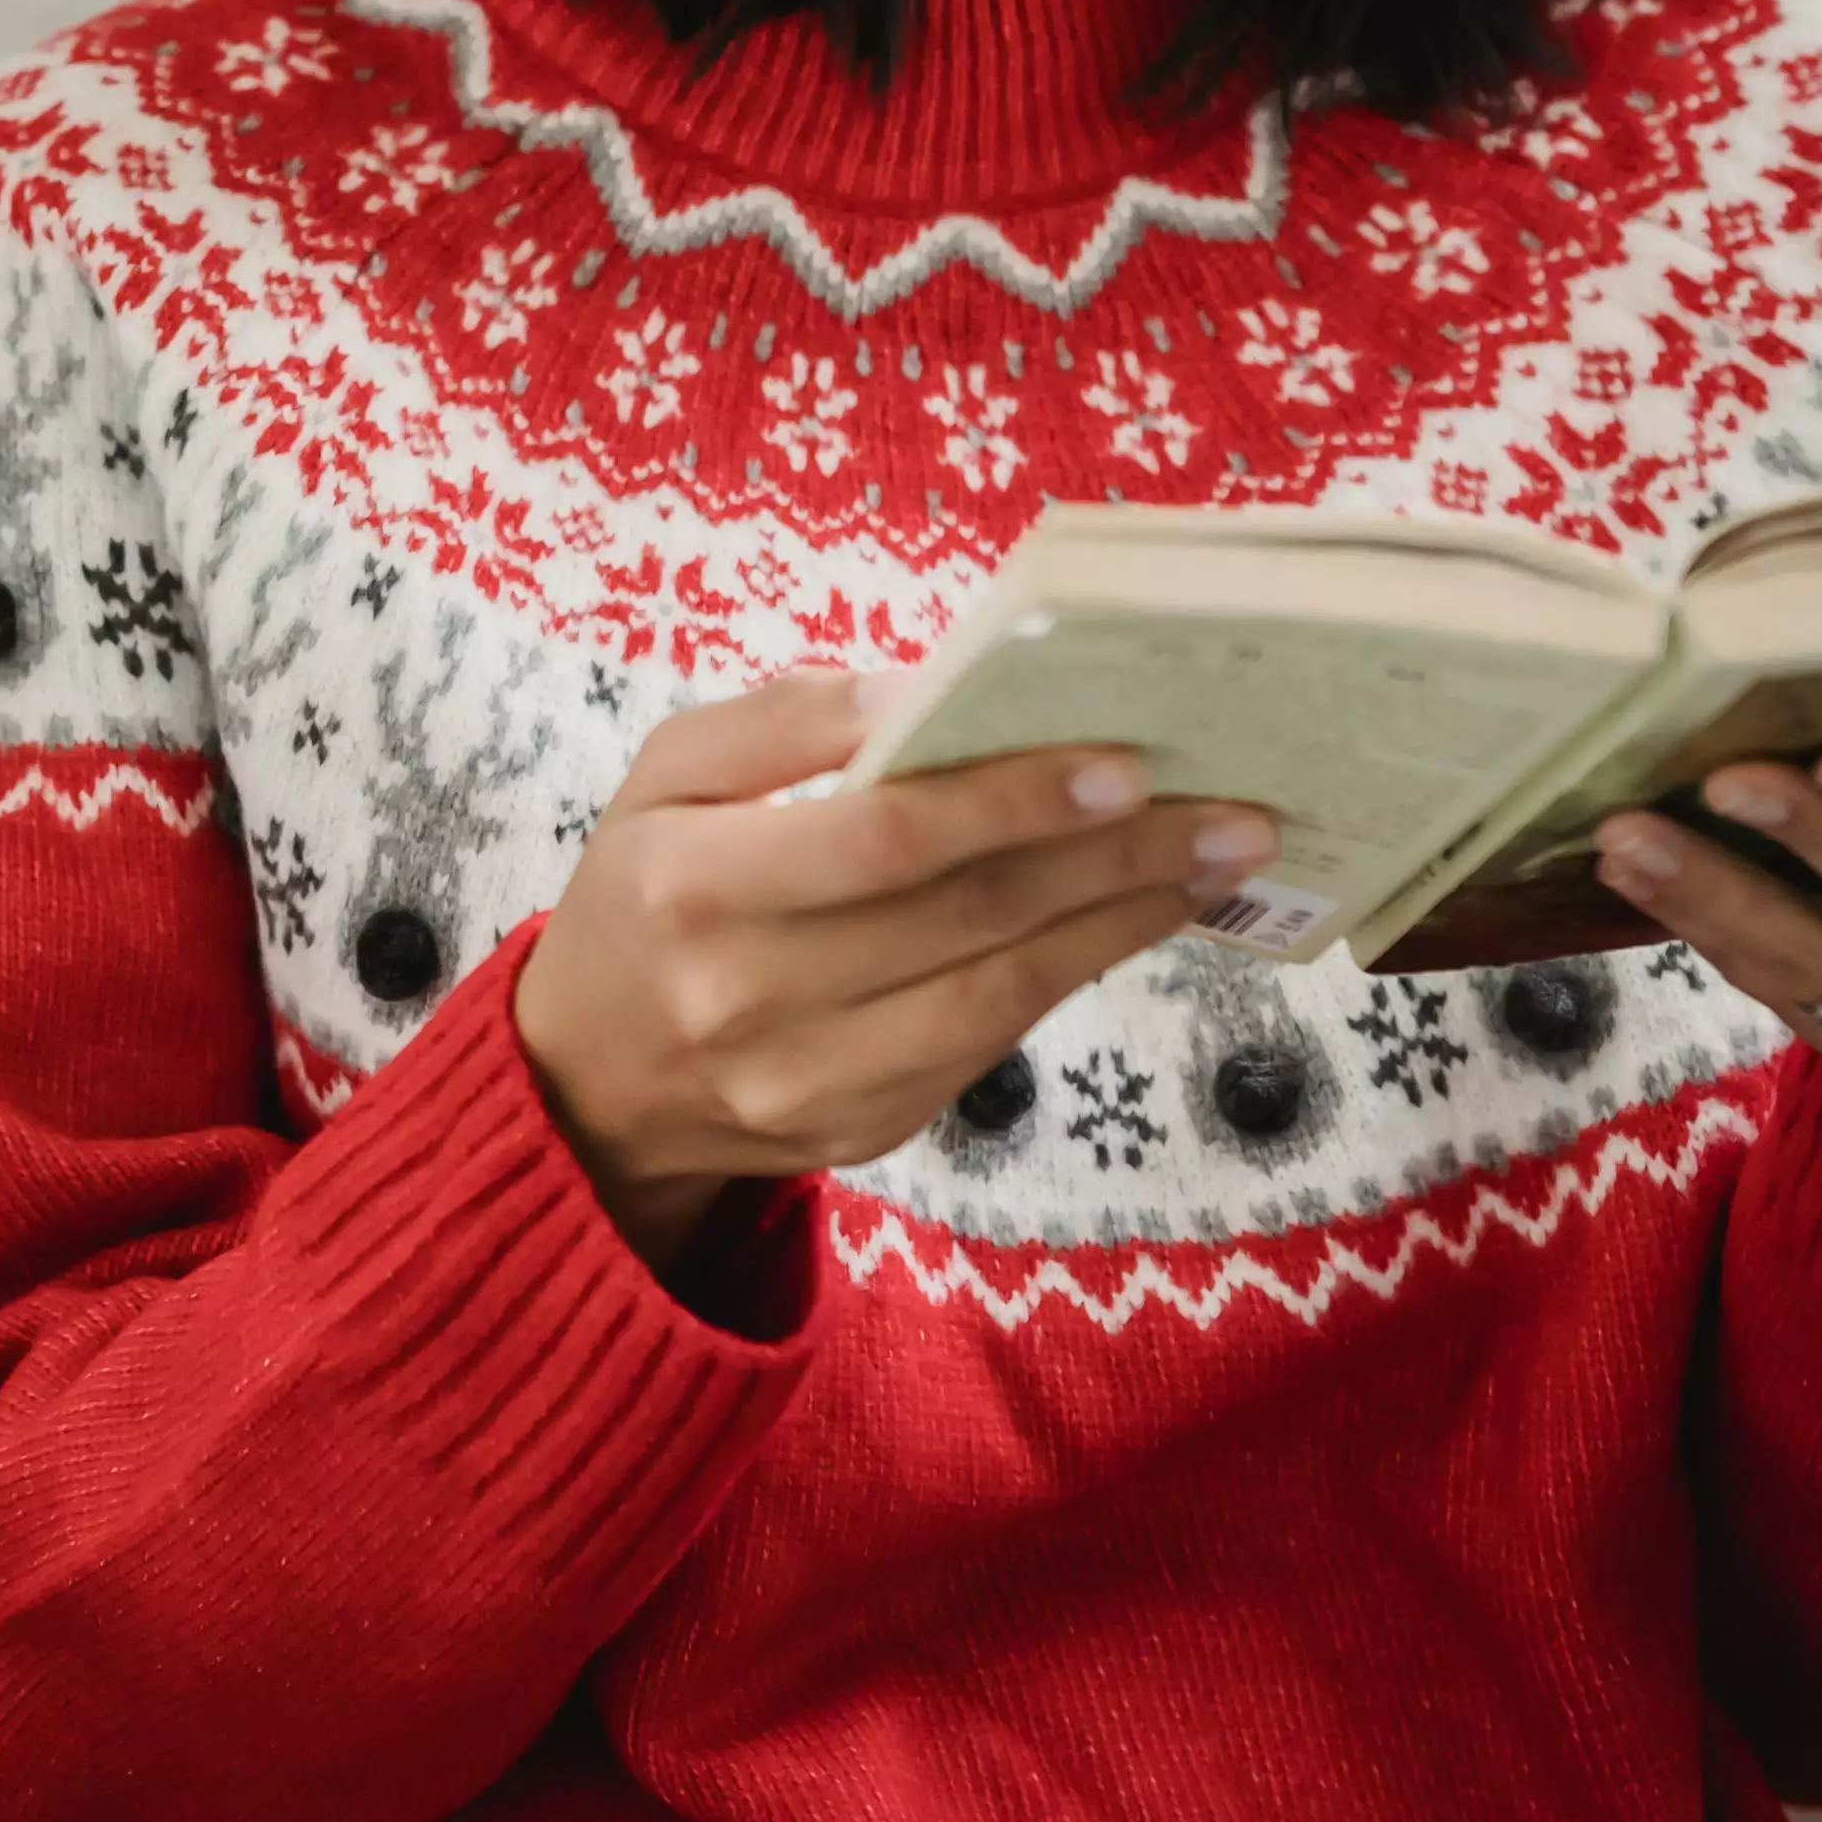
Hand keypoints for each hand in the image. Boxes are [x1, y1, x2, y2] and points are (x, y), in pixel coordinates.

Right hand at [510, 669, 1270, 1265]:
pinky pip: (990, 1044)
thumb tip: (929, 687)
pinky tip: (1128, 921)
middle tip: (1230, 810)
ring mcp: (811, 1082)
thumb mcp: (667, 776)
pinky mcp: (863, 1133)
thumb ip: (787, 721)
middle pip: (966, 917)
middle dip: (1113, 859)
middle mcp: (748, 997)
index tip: (1125, 764)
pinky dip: (1070, 975)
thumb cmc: (644, 894)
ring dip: (1122, 924)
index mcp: (690, 885)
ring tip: (1212, 865)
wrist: (590, 1083)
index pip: (880, 837)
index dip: (1010, 801)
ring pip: (1002, 994)